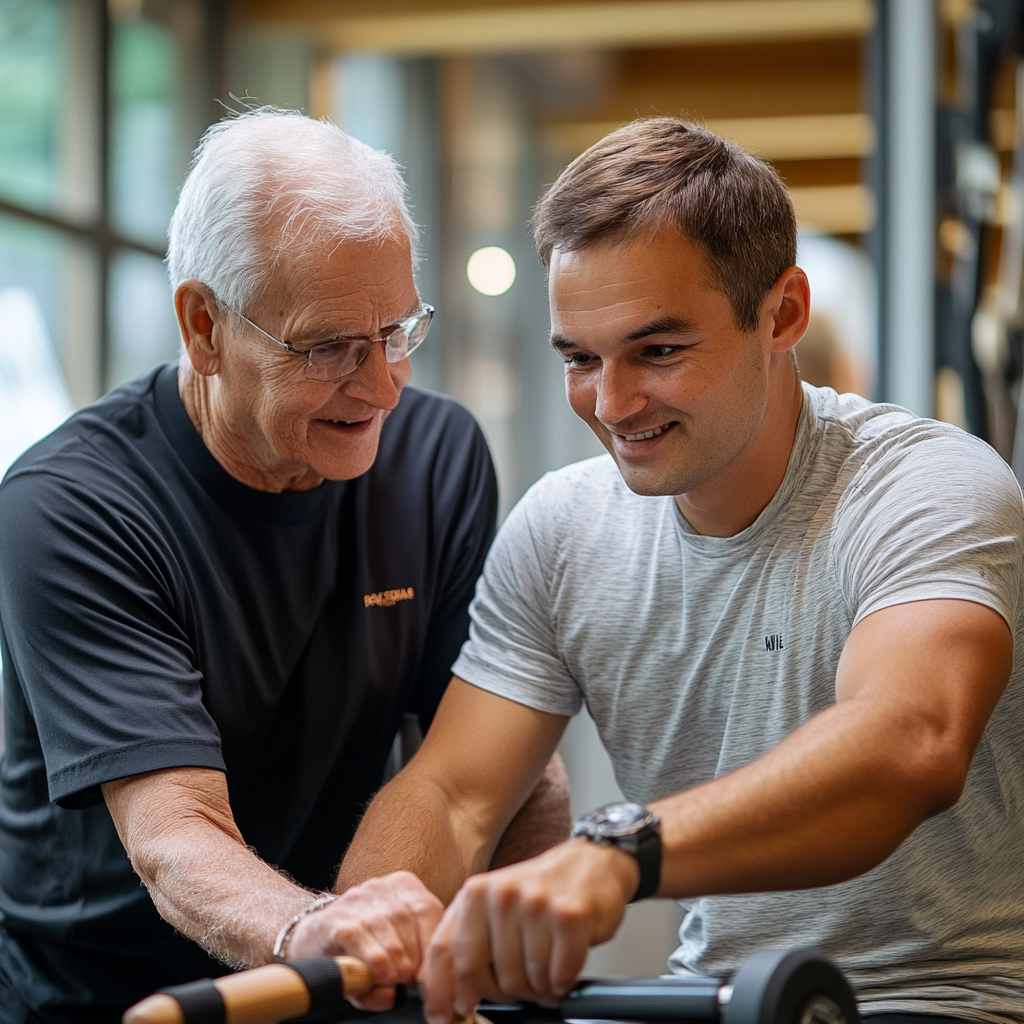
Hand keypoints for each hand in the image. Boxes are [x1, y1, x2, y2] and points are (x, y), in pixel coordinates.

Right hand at [287, 871, 444, 1009]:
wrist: (314, 942)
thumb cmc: (364, 948)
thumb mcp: (395, 951)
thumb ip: (413, 962)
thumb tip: (420, 983)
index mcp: (401, 886)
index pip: (427, 909)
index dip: (431, 944)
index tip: (428, 972)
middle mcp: (378, 887)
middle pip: (406, 919)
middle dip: (411, 956)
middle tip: (408, 981)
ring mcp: (353, 899)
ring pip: (383, 927)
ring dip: (392, 961)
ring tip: (392, 981)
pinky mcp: (331, 918)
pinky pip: (357, 937)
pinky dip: (371, 960)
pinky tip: (377, 975)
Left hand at [420, 838, 637, 1023]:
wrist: (593, 861)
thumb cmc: (543, 889)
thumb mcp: (494, 904)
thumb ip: (469, 941)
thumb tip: (450, 994)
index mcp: (476, 893)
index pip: (446, 952)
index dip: (442, 991)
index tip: (445, 1015)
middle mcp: (502, 894)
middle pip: (493, 979)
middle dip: (510, 993)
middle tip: (524, 983)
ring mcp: (536, 903)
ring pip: (529, 981)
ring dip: (541, 988)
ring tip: (548, 967)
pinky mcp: (569, 915)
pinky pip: (559, 976)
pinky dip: (563, 981)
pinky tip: (565, 962)